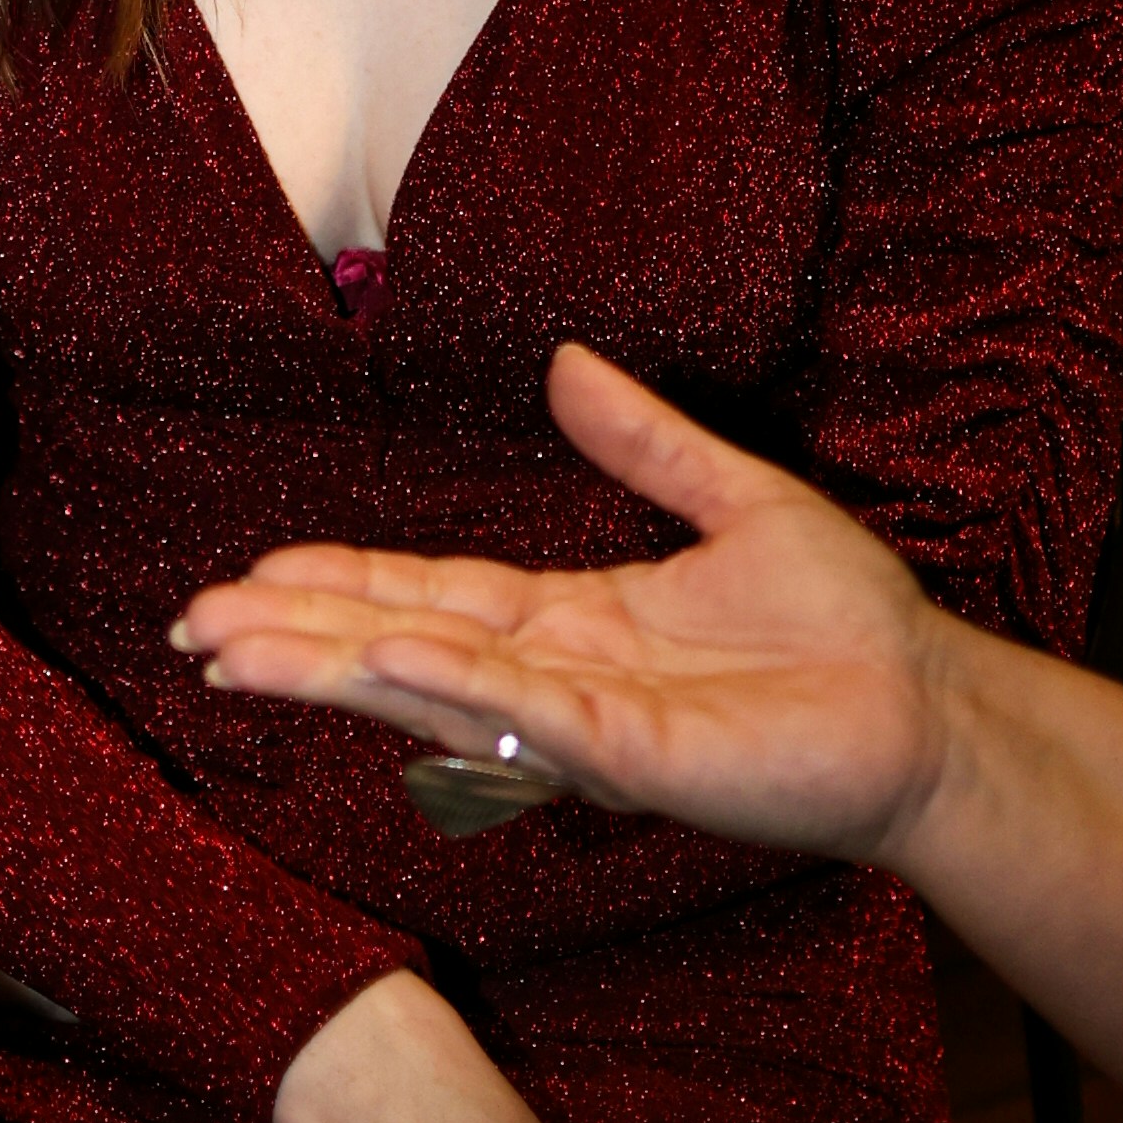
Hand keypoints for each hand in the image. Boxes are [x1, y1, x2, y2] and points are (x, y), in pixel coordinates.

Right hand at [177, 342, 964, 870]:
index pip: (428, 598)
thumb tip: (567, 361)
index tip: (249, 574)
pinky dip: (447, 687)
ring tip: (235, 651)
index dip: (339, 586)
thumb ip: (645, 441)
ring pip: (435, 690)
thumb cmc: (846, 626)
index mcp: (572, 621)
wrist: (929, 707)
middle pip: (402, 648)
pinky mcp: (634, 760)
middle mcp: (559, 680)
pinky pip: (526, 717)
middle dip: (297, 636)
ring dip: (334, 669)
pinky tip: (377, 660)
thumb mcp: (735, 502)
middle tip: (193, 627)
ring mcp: (586, 727)